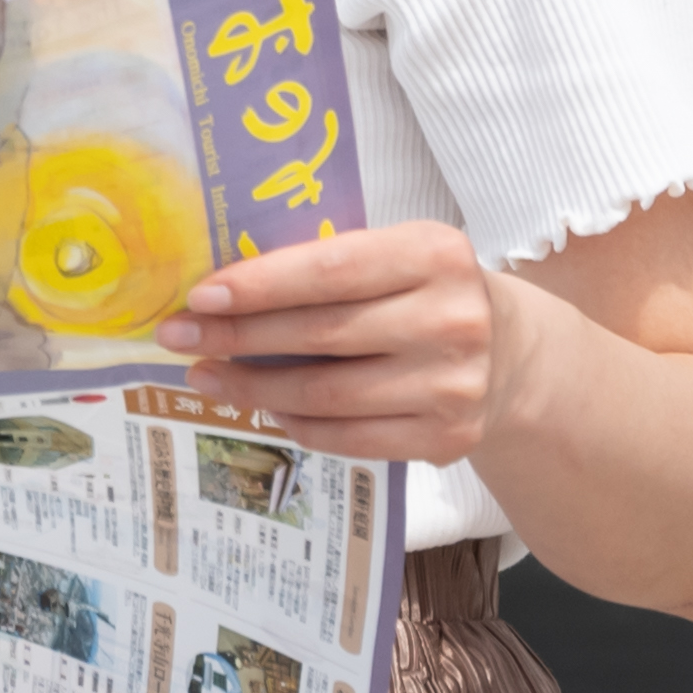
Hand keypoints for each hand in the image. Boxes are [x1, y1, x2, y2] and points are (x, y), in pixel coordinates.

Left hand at [153, 221, 511, 464]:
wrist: (513, 355)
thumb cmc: (427, 293)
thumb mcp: (398, 255)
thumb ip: (331, 263)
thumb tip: (222, 288)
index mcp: (436, 254)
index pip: (330, 270)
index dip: (259, 285)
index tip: (200, 294)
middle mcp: (451, 320)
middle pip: (320, 334)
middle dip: (237, 336)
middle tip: (178, 335)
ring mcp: (452, 386)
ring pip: (327, 394)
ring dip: (253, 388)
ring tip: (205, 376)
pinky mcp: (447, 438)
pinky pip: (349, 436)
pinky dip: (296, 423)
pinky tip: (262, 407)